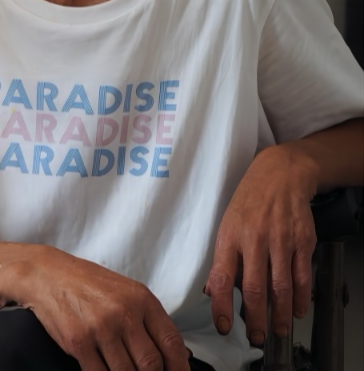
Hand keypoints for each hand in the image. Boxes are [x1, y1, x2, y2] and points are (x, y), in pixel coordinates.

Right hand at [22, 247, 190, 370]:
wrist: (46, 274)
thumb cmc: (87, 283)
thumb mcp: (125, 291)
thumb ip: (148, 320)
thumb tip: (174, 356)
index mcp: (141, 299)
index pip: (172, 343)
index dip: (179, 368)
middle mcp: (123, 313)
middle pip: (151, 364)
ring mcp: (100, 328)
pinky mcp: (78, 341)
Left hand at [205, 145, 316, 345]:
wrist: (279, 176)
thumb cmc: (248, 203)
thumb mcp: (226, 225)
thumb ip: (222, 259)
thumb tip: (212, 291)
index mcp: (229, 238)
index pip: (220, 278)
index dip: (221, 306)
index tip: (224, 326)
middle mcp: (253, 241)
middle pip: (253, 289)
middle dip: (255, 319)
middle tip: (257, 338)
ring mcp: (280, 241)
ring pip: (280, 287)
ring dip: (280, 314)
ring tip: (278, 330)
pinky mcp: (302, 241)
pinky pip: (302, 276)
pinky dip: (300, 298)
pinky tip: (297, 310)